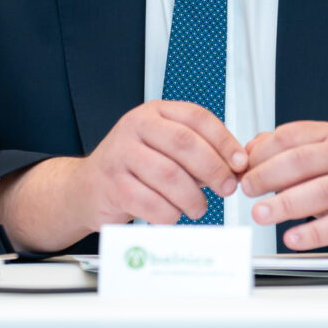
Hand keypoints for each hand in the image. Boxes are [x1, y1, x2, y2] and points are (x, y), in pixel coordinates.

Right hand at [0, 100, 246, 253]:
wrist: (87, 188)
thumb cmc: (135, 169)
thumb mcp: (165, 148)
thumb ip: (199, 153)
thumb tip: (237, 166)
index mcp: (154, 112)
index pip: (197, 118)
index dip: (224, 141)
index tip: (240, 163)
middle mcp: (135, 127)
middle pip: (185, 144)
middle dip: (214, 170)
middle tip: (226, 188)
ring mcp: (120, 154)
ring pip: (170, 175)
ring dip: (193, 198)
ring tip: (198, 208)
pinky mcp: (112, 184)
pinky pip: (151, 202)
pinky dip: (169, 214)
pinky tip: (172, 215)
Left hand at [238, 122, 327, 257]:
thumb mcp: (312, 155)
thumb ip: (279, 151)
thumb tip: (247, 153)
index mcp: (327, 137)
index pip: (289, 136)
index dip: (261, 152)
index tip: (243, 168)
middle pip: (303, 161)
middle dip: (269, 175)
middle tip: (248, 189)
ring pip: (321, 192)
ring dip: (286, 204)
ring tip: (261, 214)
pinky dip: (313, 233)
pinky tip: (292, 238)